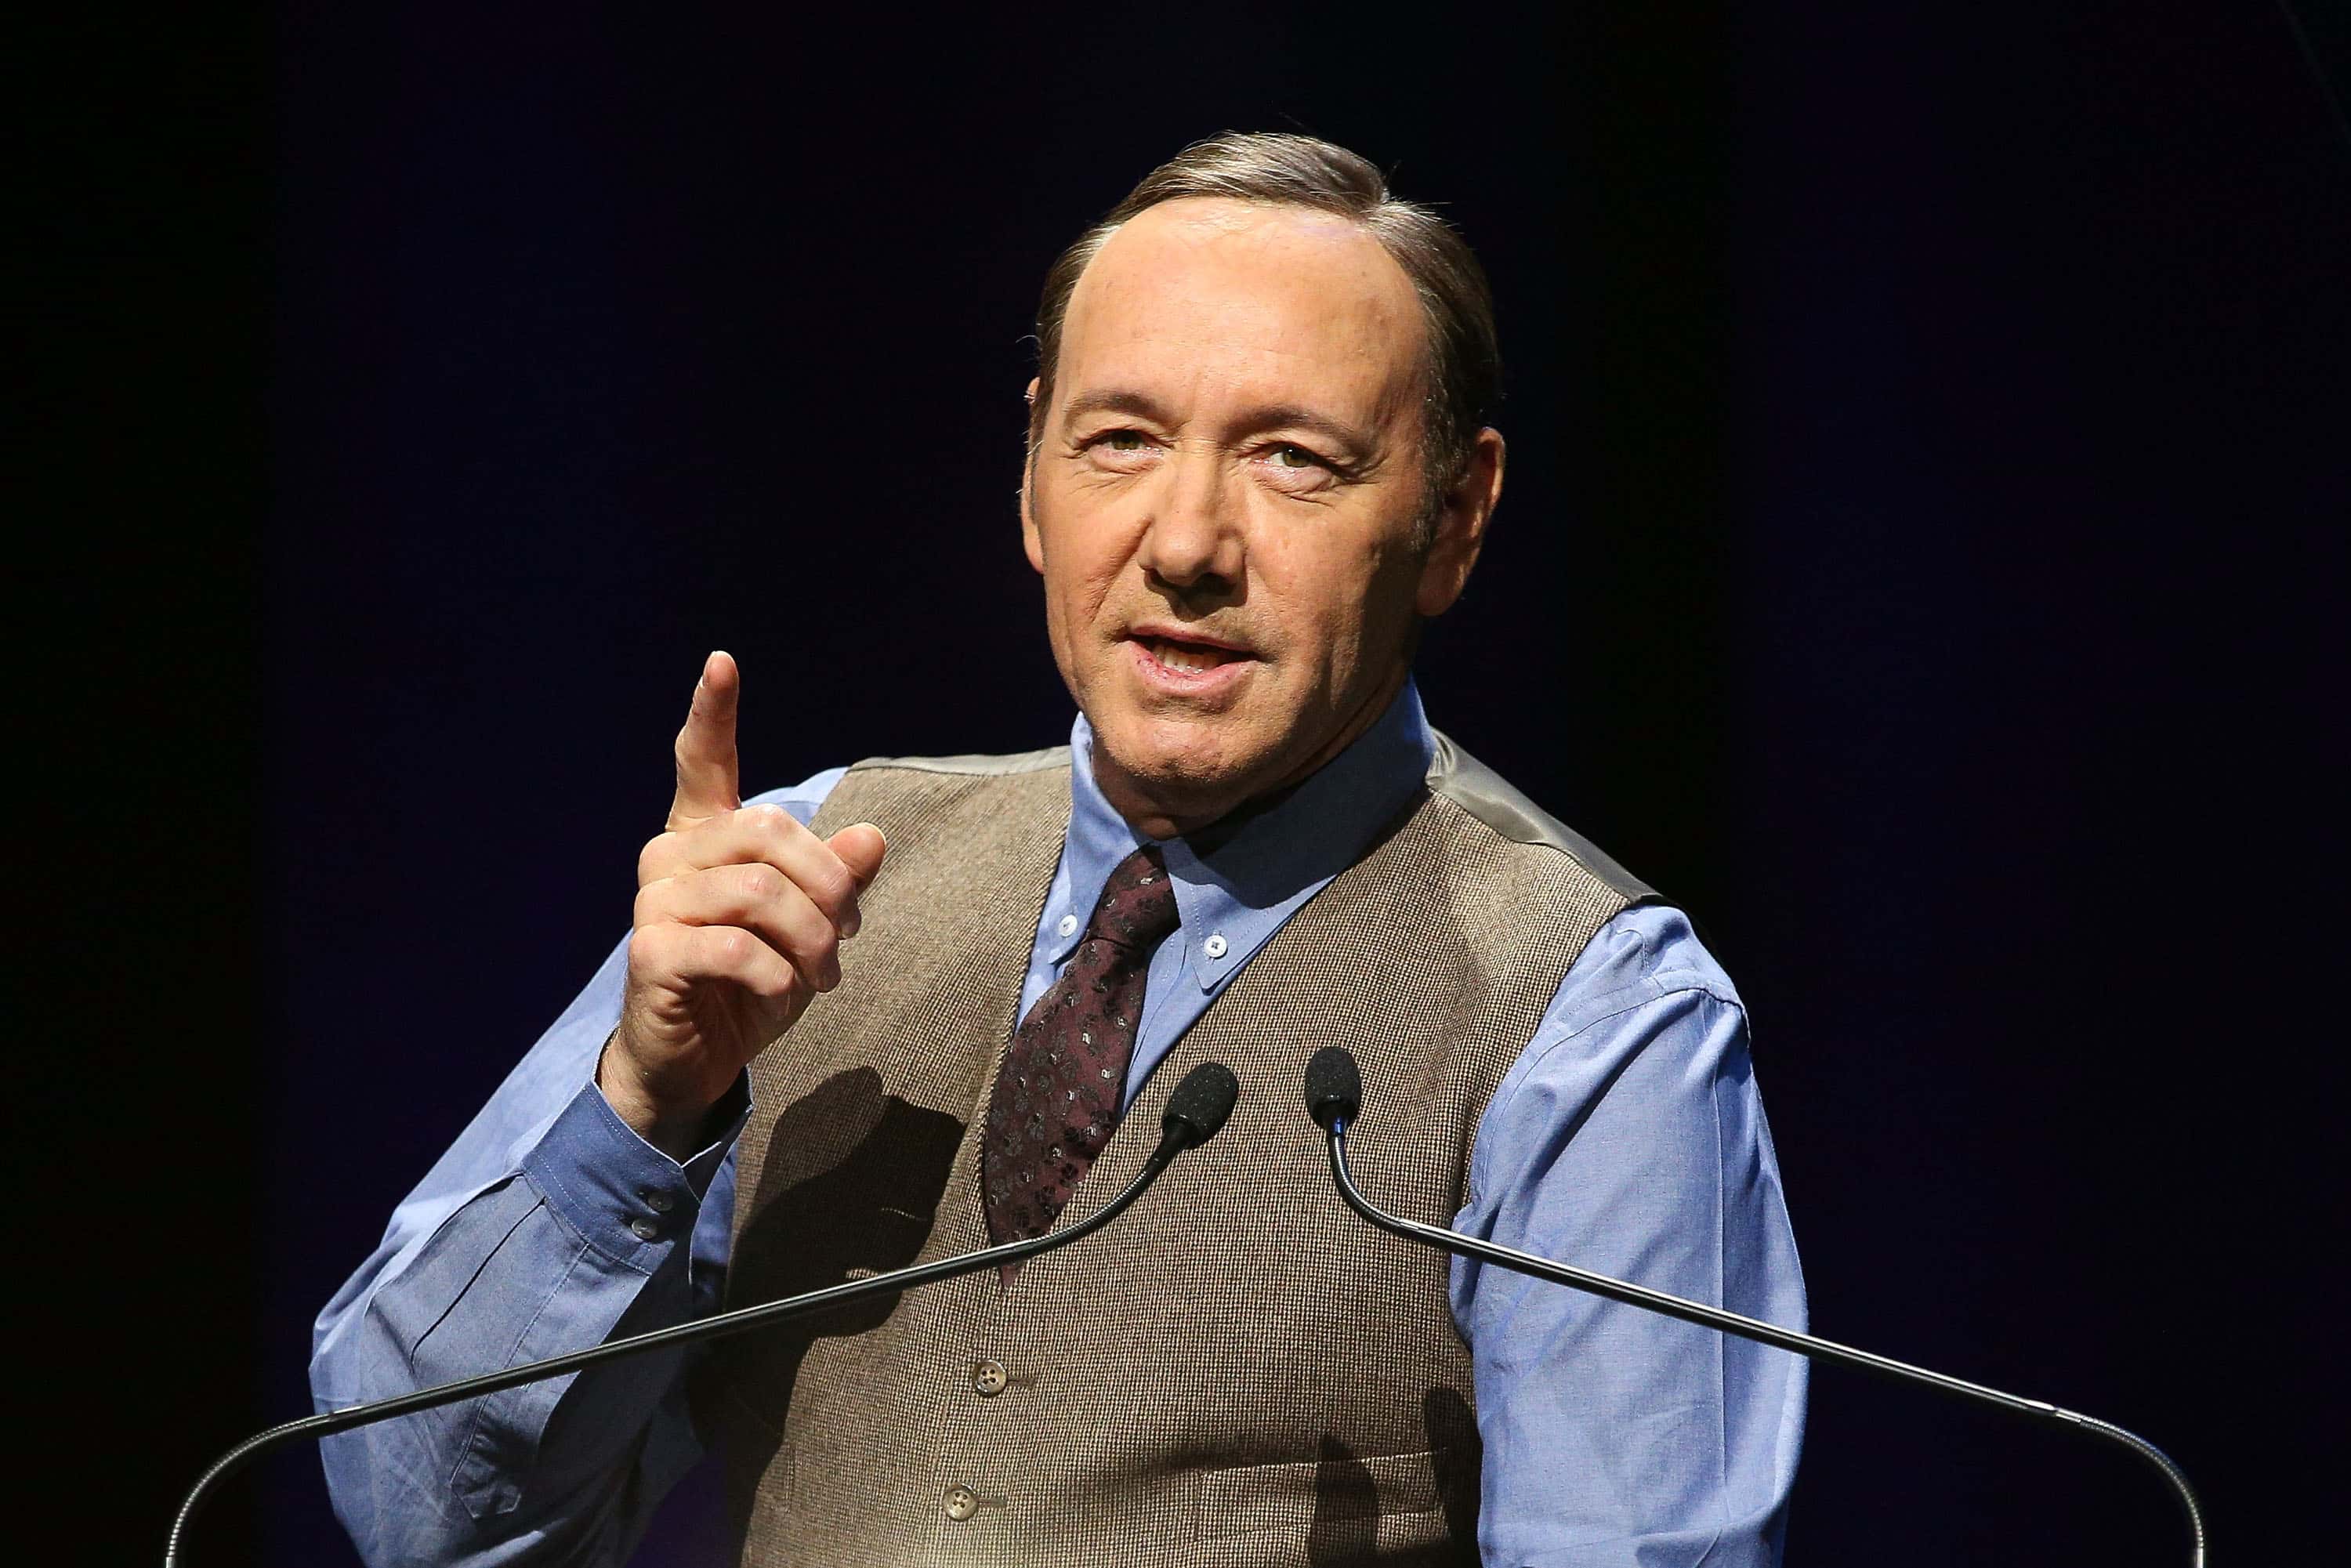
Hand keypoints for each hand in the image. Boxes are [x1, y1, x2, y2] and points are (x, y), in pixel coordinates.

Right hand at [602, 651, 886, 1157]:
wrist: (694, 1061)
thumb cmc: (749, 984)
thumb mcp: (808, 930)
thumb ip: (837, 881)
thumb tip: (872, 838)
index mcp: (704, 835)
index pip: (703, 762)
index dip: (712, 713)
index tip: (722, 661)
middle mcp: (670, 855)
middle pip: (770, 831)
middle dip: (829, 885)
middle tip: (846, 936)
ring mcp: (653, 902)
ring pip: (761, 893)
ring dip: (813, 940)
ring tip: (823, 976)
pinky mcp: (652, 951)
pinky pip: (739, 948)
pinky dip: (780, 977)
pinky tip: (784, 996)